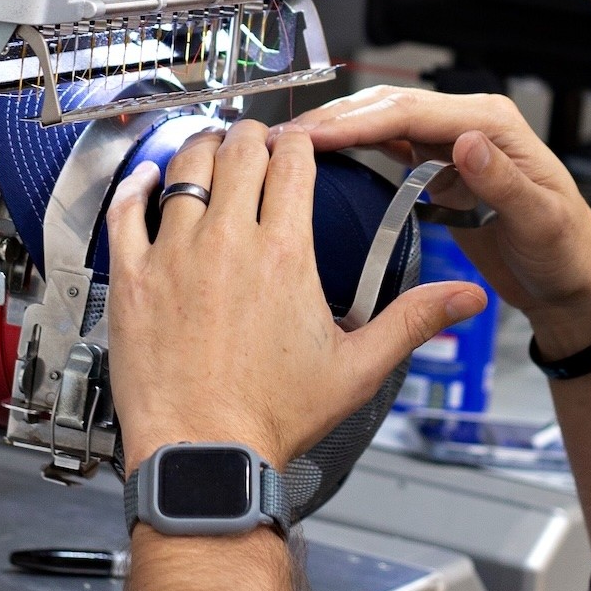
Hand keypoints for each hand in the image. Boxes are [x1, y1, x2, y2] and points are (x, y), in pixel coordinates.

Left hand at [107, 120, 487, 471]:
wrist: (205, 454)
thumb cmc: (273, 417)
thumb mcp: (356, 368)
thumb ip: (411, 321)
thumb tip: (463, 299)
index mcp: (283, 253)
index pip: (293, 162)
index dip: (299, 142)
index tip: (299, 144)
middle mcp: (227, 241)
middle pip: (239, 152)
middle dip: (252, 136)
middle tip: (255, 141)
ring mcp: (174, 255)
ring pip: (184, 168)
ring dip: (201, 149)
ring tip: (210, 148)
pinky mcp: (133, 277)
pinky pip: (127, 210)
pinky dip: (138, 187)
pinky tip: (146, 182)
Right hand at [275, 88, 590, 359]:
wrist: (573, 285)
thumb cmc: (568, 254)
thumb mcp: (541, 221)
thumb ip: (502, 181)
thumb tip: (465, 141)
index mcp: (493, 122)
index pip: (413, 112)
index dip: (359, 121)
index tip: (314, 135)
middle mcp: (471, 123)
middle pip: (392, 107)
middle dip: (338, 118)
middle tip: (286, 136)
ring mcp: (454, 143)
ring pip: (386, 122)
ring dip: (341, 128)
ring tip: (292, 142)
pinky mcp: (443, 168)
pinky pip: (393, 146)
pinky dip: (358, 146)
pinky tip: (326, 155)